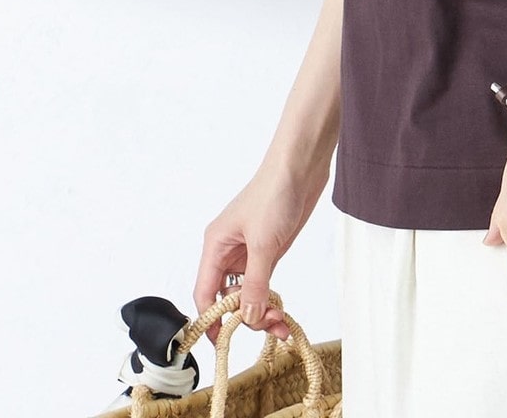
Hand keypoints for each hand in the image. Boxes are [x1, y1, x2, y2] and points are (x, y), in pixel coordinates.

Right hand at [192, 157, 329, 344]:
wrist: (301, 166)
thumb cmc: (275, 193)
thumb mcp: (263, 243)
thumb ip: (255, 284)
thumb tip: (248, 318)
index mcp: (215, 246)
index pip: (205, 292)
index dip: (211, 319)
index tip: (223, 342)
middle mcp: (228, 251)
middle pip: (226, 296)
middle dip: (244, 316)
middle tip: (269, 326)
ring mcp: (249, 251)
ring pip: (247, 292)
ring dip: (260, 310)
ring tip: (281, 322)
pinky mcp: (269, 249)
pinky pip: (264, 282)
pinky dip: (270, 298)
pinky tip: (281, 309)